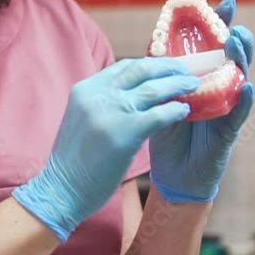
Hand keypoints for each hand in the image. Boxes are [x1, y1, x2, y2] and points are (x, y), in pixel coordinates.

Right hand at [13, 58, 200, 241]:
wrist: (61, 190)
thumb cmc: (73, 161)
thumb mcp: (82, 119)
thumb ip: (101, 103)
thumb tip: (130, 94)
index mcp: (85, 89)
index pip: (124, 66)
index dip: (150, 64)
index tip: (167, 67)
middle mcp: (97, 95)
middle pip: (141, 69)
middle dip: (168, 67)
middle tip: (186, 71)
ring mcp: (110, 112)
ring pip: (153, 89)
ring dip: (178, 85)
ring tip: (194, 86)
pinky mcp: (124, 133)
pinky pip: (158, 114)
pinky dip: (175, 110)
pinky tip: (185, 111)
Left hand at [149, 0, 254, 203]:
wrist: (173, 176)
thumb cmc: (167, 134)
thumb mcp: (160, 98)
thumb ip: (162, 75)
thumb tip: (154, 44)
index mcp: (201, 78)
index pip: (213, 45)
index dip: (221, 24)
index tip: (226, 1)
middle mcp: (218, 89)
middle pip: (233, 57)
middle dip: (236, 37)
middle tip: (234, 23)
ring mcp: (226, 108)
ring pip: (240, 79)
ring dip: (240, 60)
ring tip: (238, 43)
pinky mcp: (228, 132)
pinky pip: (239, 114)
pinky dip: (245, 101)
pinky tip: (249, 88)